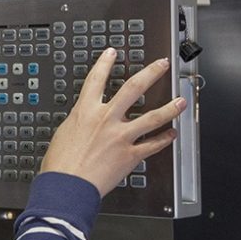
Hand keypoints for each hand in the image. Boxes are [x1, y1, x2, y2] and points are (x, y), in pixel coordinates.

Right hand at [41, 48, 185, 196]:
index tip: (112, 53)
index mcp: (85, 111)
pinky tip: (172, 134)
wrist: (66, 186)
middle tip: (162, 64)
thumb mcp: (64, 133)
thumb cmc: (60, 164)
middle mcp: (106, 119)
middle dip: (151, 73)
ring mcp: (121, 137)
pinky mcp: (130, 156)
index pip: (96, 79)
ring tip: (180, 101)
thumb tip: (86, 119)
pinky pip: (153, 145)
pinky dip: (164, 139)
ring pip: (152, 117)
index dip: (105, 63)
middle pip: (133, 88)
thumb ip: (80, 122)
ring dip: (170, 107)